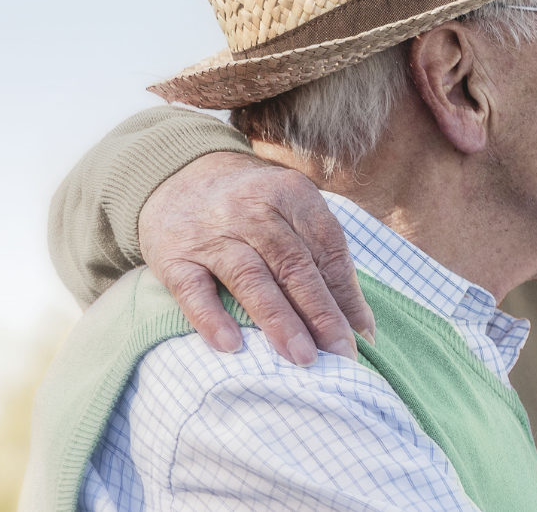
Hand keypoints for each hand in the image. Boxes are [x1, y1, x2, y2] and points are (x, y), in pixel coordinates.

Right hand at [140, 151, 374, 364]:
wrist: (179, 178)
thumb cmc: (253, 211)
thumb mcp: (293, 219)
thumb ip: (327, 264)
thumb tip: (362, 327)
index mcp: (292, 195)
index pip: (327, 251)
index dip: (346, 297)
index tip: (361, 338)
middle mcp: (252, 210)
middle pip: (294, 267)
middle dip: (321, 315)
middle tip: (341, 356)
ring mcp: (211, 233)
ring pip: (251, 279)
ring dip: (280, 321)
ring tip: (303, 358)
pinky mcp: (174, 256)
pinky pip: (193, 290)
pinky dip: (212, 318)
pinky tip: (231, 345)